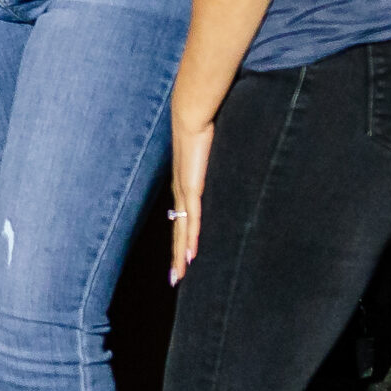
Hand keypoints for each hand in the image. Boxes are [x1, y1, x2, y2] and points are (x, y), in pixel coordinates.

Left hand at [168, 113, 212, 285]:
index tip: (180, 255)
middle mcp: (180, 189)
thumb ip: (209, 157)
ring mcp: (184, 189)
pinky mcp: (192, 186)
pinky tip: (191, 254)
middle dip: (176, 255)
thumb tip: (215, 153)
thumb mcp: (205, 147)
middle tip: (175, 278)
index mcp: (183, 182)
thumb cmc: (199, 123)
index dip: (180, 238)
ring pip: (182, 229)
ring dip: (181, 254)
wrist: (190, 111)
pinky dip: (191, 237)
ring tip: (180, 274)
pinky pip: (192, 218)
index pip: (181, 216)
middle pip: (177, 229)